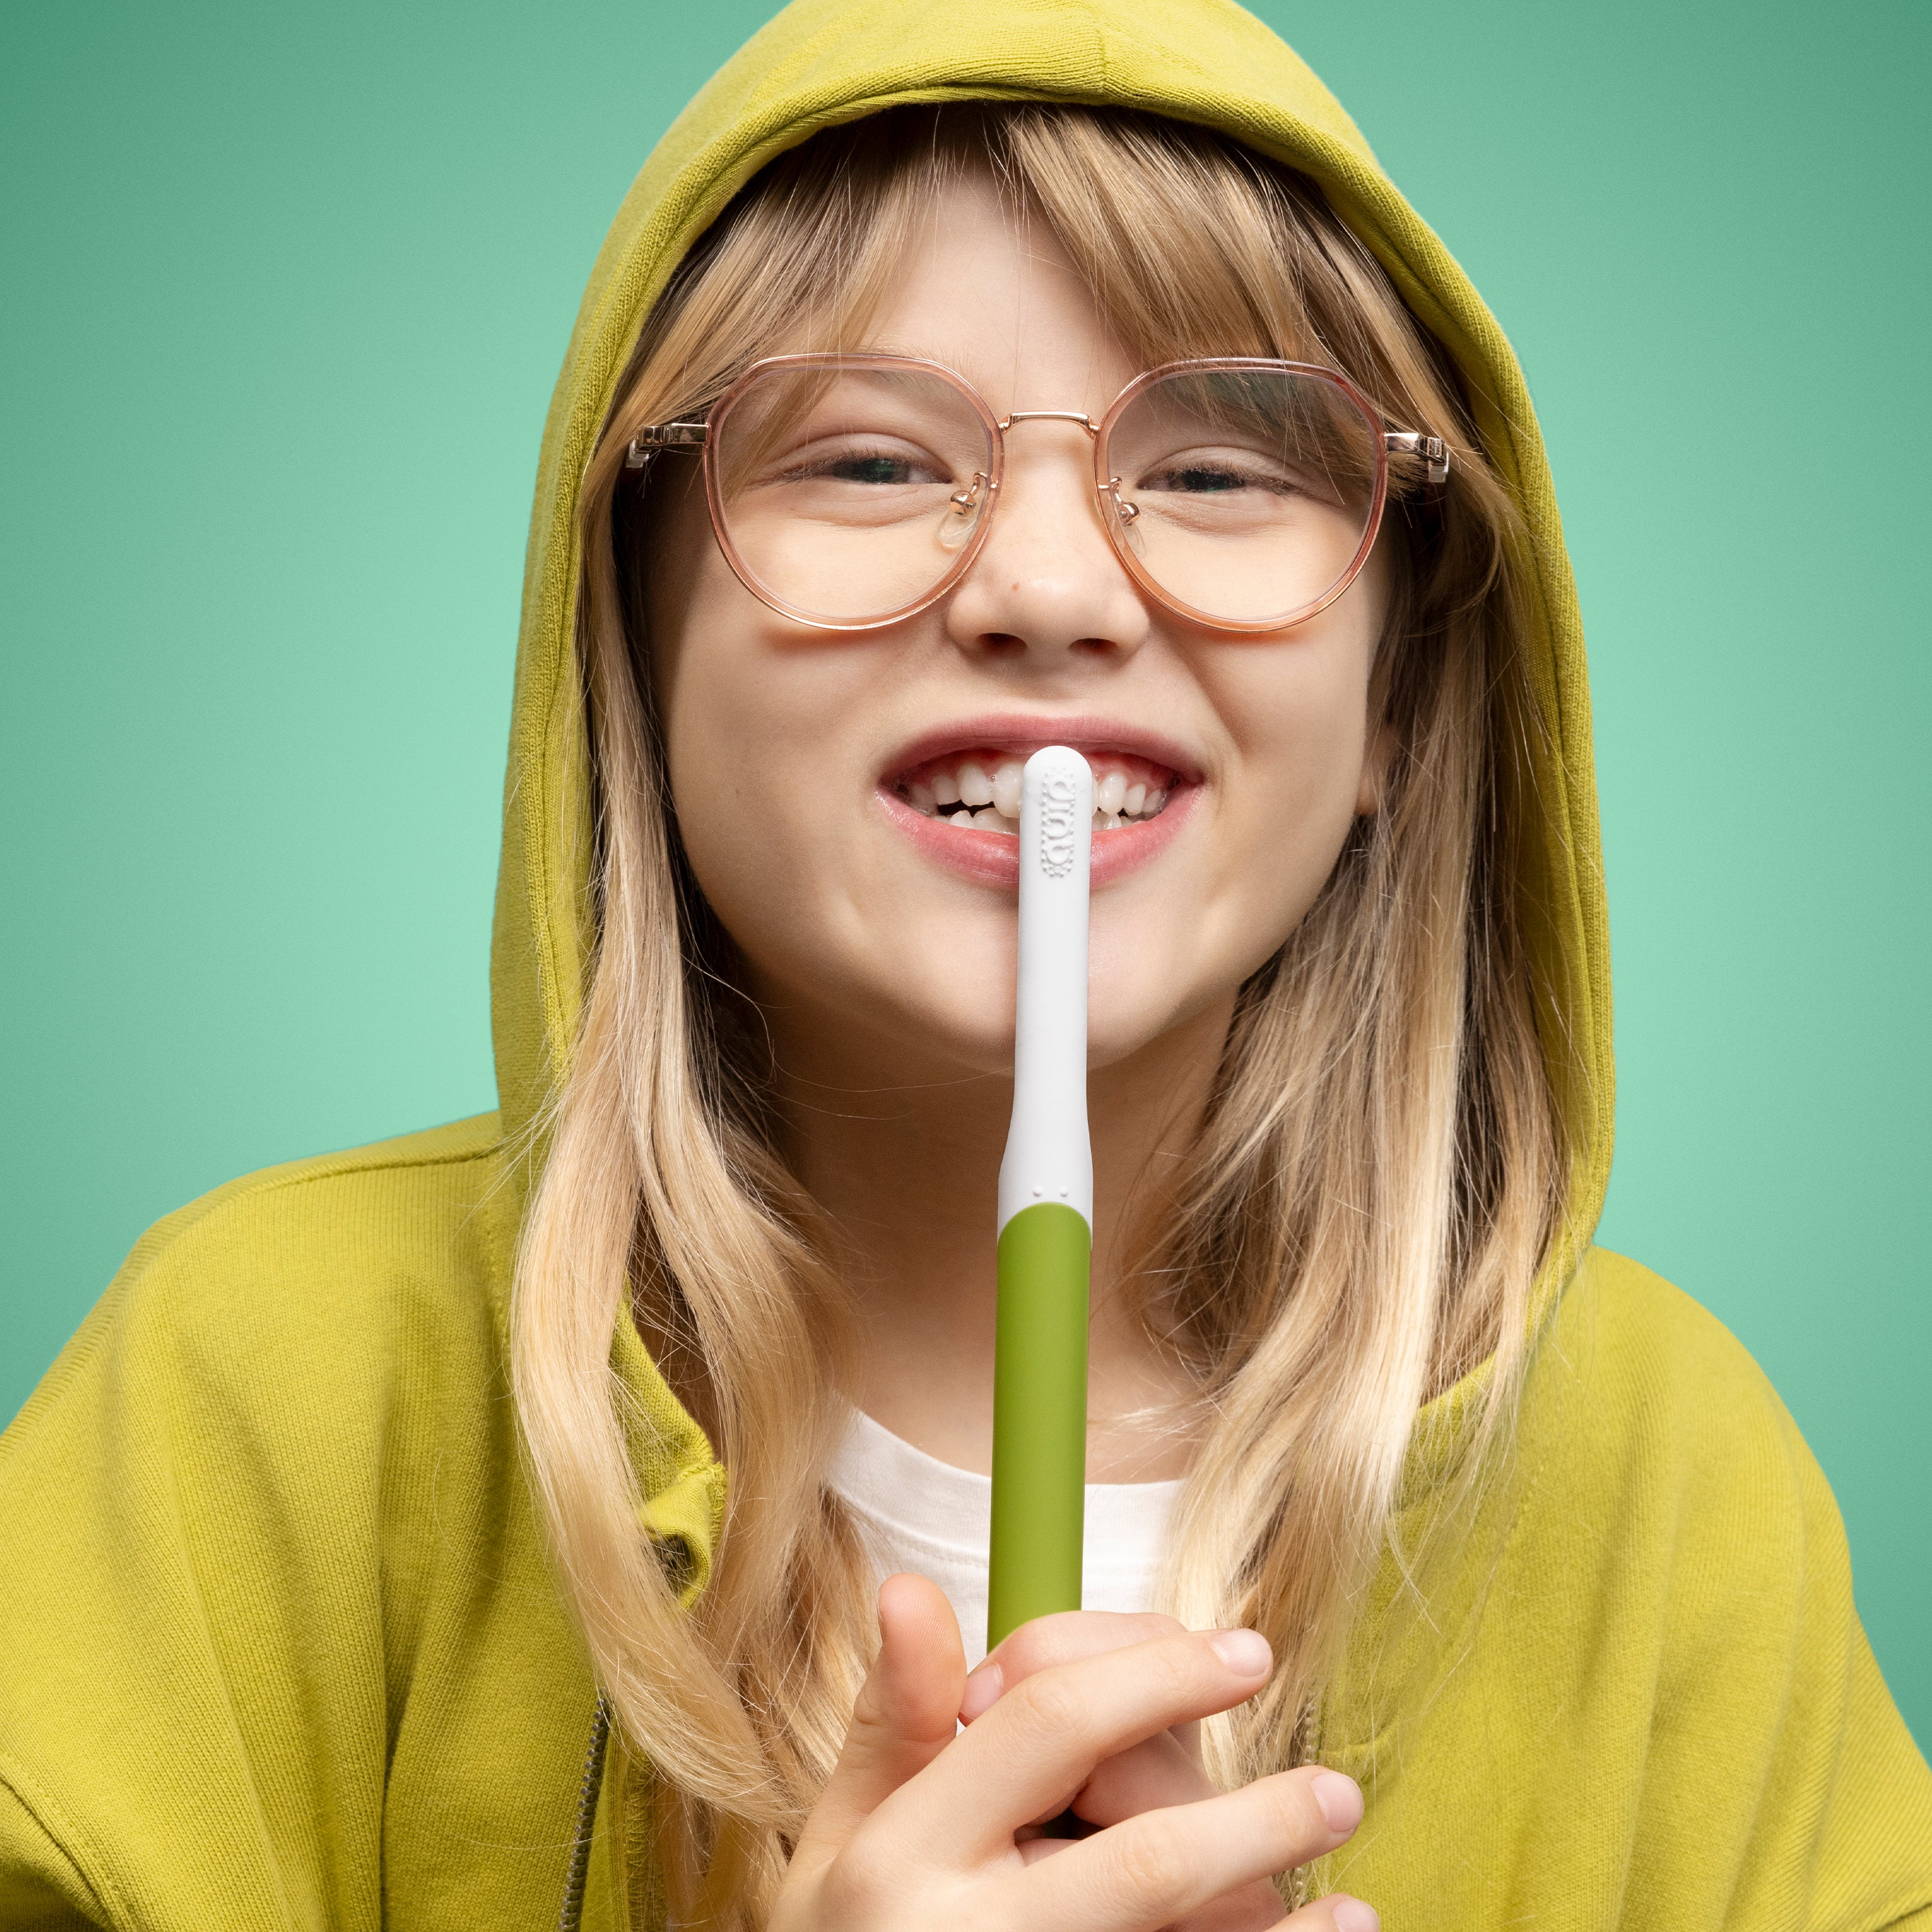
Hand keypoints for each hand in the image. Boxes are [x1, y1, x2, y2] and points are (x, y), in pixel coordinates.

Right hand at [772, 1575, 1375, 1931]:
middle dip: (1253, 1820)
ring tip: (1354, 1898)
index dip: (1155, 1672)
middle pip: (1144, 1861)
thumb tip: (910, 1587)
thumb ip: (892, 1719)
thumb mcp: (843, 1833)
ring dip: (1280, 1923)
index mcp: (905, 1854)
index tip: (1245, 1650)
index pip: (1045, 1727)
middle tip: (1339, 1792)